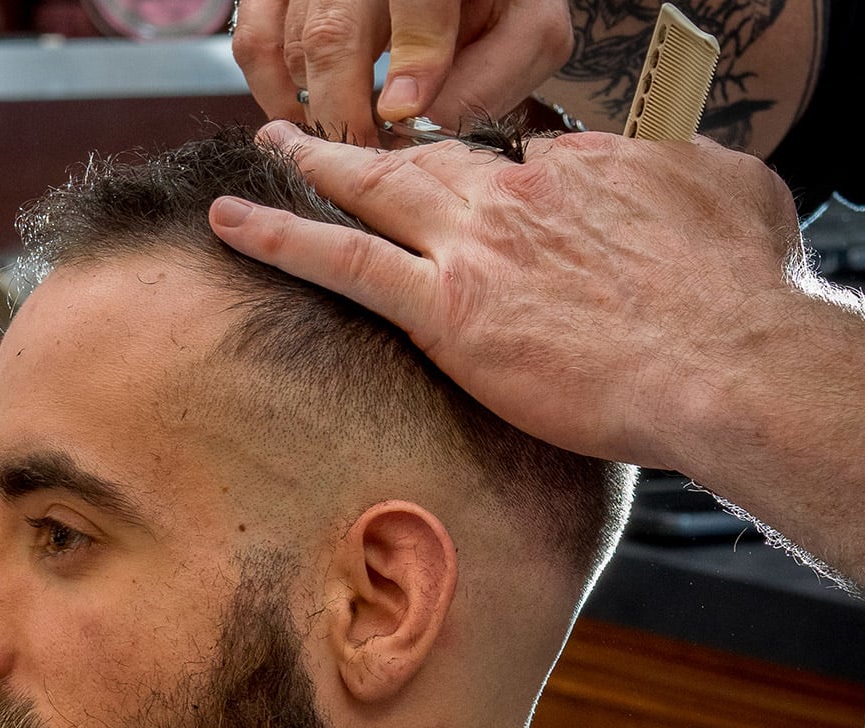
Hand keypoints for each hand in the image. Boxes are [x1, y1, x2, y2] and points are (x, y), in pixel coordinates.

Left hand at [212, 121, 800, 466]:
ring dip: (314, 164)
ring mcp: (471, 245)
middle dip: (376, 135)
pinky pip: (343, 264)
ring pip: (372, 189)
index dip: (484, 169)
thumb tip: (667, 172)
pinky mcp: (444, 308)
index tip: (468, 183)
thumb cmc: (739, 292)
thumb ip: (683, 177)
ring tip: (271, 144)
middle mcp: (514, 193)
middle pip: (428, 153)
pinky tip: (230, 220)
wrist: (723, 360)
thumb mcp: (737, 197)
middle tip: (331, 124)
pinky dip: (279, 237)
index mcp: (579, 167)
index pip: (512, 155)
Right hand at [231, 0, 572, 145]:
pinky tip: (305, 118)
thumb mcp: (526, 34)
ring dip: (312, 109)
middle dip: (345, 113)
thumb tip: (422, 127)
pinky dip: (271, 91)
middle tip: (364, 158)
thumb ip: (490, 78)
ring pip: (291, 45)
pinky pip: (254, 43)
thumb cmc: (498, 7)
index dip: (412, 61)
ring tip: (344, 143)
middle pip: (334, 35)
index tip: (403, 118)